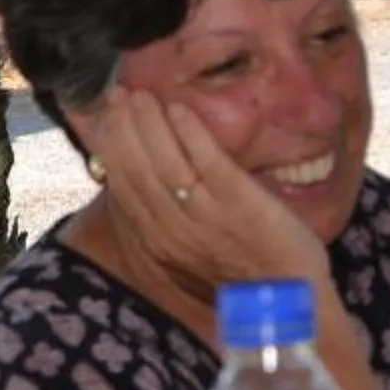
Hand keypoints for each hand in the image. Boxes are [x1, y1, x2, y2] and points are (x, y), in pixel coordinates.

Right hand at [84, 85, 333, 289]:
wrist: (287, 296)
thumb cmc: (242, 268)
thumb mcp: (191, 246)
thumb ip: (169, 215)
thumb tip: (148, 177)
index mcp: (158, 240)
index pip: (123, 187)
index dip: (109, 148)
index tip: (102, 114)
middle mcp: (174, 231)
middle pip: (138, 173)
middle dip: (124, 129)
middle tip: (117, 93)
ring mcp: (206, 217)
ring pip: (166, 166)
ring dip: (150, 126)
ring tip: (141, 95)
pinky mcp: (240, 206)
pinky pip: (208, 165)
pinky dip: (191, 136)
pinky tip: (180, 110)